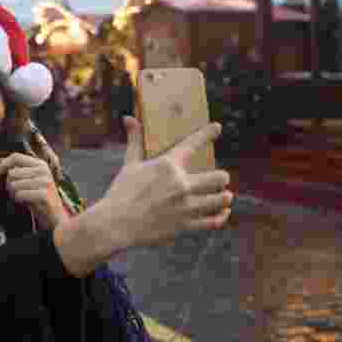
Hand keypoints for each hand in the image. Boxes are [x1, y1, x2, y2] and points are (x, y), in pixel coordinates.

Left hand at [0, 153, 67, 229]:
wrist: (54, 216)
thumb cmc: (38, 198)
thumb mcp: (29, 181)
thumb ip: (18, 172)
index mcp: (39, 164)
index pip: (16, 157)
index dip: (2, 164)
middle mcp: (43, 169)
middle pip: (12, 172)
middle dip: (9, 185)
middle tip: (17, 193)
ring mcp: (45, 181)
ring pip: (13, 184)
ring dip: (14, 194)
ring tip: (24, 198)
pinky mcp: (44, 194)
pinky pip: (19, 194)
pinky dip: (20, 200)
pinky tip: (28, 203)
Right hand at [97, 116, 232, 252]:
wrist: (116, 223)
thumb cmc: (121, 192)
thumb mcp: (129, 164)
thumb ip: (135, 140)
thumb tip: (128, 117)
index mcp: (167, 166)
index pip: (192, 144)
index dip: (207, 133)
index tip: (217, 127)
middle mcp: (181, 184)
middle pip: (219, 177)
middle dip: (222, 177)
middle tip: (220, 179)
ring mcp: (185, 206)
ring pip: (221, 199)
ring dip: (225, 197)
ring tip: (225, 196)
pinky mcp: (186, 224)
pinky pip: (214, 221)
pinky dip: (222, 216)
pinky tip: (223, 212)